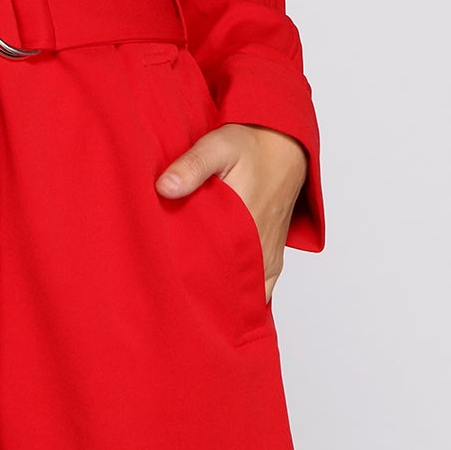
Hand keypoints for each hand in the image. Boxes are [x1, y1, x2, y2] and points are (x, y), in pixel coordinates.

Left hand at [156, 124, 306, 301]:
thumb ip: (191, 166)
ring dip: (222, 298)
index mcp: (244, 225)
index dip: (190, 284)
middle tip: (172, 299)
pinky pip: (260, 289)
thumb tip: (164, 187)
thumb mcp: (218, 146)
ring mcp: (268, 254)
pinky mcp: (272, 255)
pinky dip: (243, 297)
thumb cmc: (251, 146)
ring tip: (193, 304)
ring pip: (245, 293)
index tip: (166, 290)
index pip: (214, 270)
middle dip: (202, 297)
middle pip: (227, 288)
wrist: (286, 144)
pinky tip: (220, 303)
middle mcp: (260, 247)